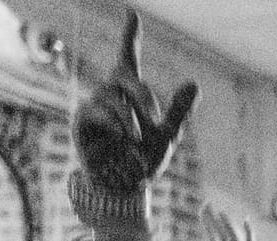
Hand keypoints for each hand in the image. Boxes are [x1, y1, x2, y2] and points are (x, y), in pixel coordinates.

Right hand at [72, 12, 198, 192]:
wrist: (126, 187)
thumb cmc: (144, 161)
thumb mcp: (167, 136)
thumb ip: (178, 111)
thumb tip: (194, 83)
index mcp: (131, 95)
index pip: (128, 57)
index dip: (129, 36)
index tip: (132, 14)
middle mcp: (111, 95)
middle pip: (123, 75)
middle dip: (141, 92)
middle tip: (153, 114)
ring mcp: (94, 107)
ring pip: (111, 95)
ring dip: (129, 116)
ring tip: (137, 138)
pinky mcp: (82, 122)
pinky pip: (97, 111)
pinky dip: (114, 123)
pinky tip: (123, 138)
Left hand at [194, 204, 257, 240]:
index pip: (211, 234)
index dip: (206, 222)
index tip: (201, 209)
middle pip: (220, 232)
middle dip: (213, 219)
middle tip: (207, 203)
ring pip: (231, 236)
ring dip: (225, 225)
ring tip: (219, 213)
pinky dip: (249, 234)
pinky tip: (246, 222)